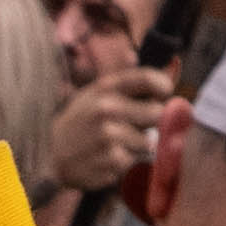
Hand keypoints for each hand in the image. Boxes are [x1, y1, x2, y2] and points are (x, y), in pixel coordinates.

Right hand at [42, 51, 180, 208]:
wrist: (50, 155)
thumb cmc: (83, 120)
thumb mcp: (101, 93)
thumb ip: (137, 81)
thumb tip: (176, 63)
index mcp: (106, 87)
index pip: (149, 79)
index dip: (164, 88)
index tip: (162, 96)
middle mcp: (108, 109)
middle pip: (158, 113)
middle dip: (153, 121)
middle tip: (136, 125)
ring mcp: (109, 137)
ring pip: (150, 141)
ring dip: (139, 146)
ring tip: (117, 144)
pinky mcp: (111, 162)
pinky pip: (137, 161)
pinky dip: (128, 162)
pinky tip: (108, 158)